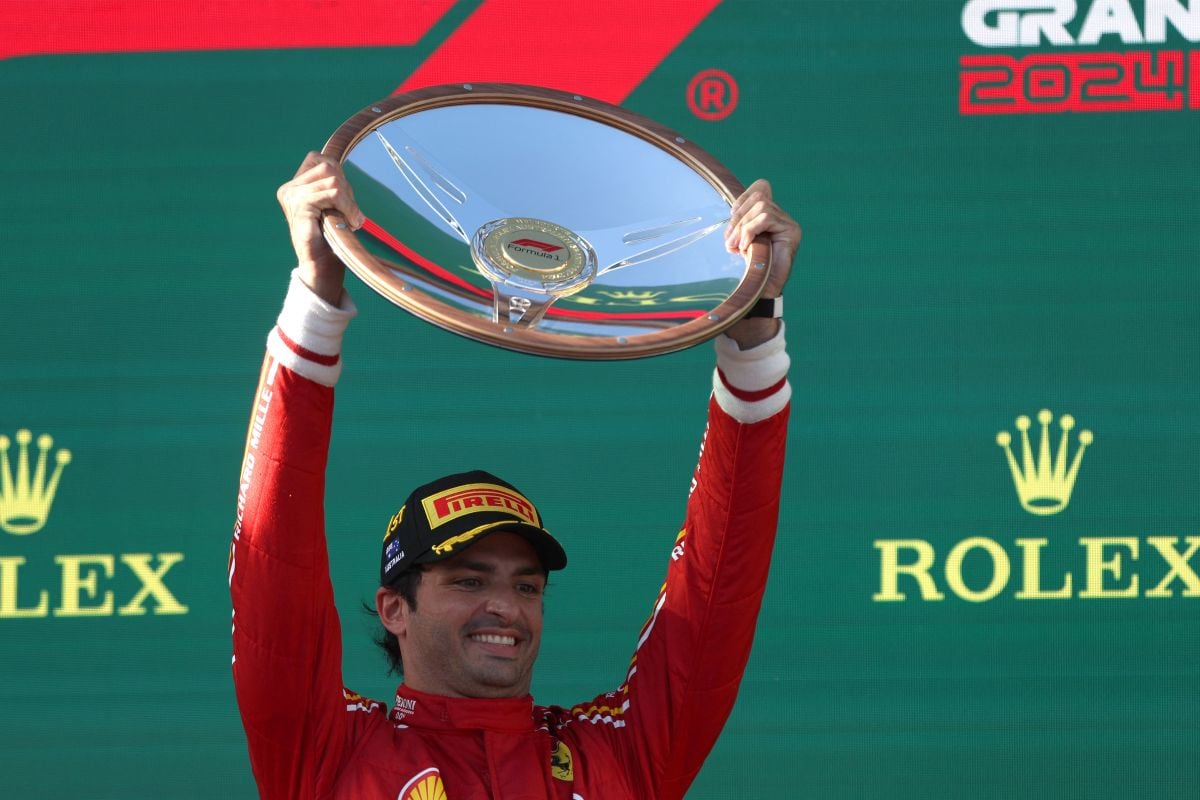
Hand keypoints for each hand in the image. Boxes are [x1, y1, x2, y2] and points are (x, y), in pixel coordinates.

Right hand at [276, 152, 365, 304]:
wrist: (321, 267)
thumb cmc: (329, 238)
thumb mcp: (332, 206)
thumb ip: (332, 185)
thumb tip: (339, 165)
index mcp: (294, 186)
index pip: (320, 160)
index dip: (339, 175)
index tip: (345, 200)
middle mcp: (289, 189)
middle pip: (328, 166)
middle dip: (346, 188)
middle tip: (351, 212)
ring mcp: (292, 197)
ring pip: (333, 179)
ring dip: (349, 200)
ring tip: (351, 219)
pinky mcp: (300, 206)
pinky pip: (333, 192)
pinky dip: (348, 206)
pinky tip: (351, 222)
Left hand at [723, 180, 800, 347]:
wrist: (760, 294)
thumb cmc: (749, 270)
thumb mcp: (740, 240)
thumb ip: (740, 223)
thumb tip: (731, 209)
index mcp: (771, 216)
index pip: (761, 188)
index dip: (743, 198)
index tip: (730, 216)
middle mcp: (784, 218)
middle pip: (759, 197)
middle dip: (738, 218)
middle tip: (729, 241)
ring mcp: (790, 225)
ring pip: (761, 206)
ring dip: (743, 226)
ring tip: (736, 247)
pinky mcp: (792, 232)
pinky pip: (765, 218)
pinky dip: (750, 230)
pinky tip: (745, 247)